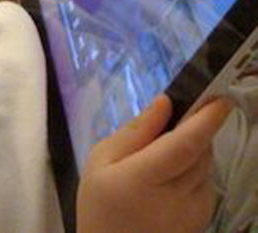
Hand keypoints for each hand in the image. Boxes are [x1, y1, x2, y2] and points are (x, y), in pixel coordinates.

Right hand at [77, 95, 233, 232]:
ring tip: (164, 157)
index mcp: (142, 180)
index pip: (184, 145)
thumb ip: (135, 131)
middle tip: (175, 122)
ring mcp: (194, 212)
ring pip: (207, 165)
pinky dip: (196, 170)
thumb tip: (165, 103)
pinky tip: (171, 178)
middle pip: (200, 151)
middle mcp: (175, 198)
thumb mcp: (101, 159)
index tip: (219, 99)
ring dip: (195, 150)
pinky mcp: (203, 219)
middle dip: (195, 129)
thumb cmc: (100, 202)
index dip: (205, 121)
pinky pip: (208, 182)